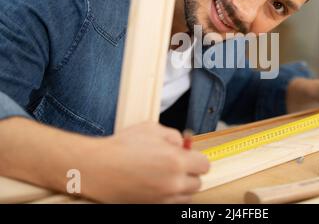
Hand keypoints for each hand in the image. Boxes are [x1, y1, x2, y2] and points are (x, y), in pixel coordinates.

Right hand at [82, 122, 209, 202]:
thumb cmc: (122, 146)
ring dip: (181, 186)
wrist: (98, 167)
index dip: (196, 158)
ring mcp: (163, 198)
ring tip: (166, 175)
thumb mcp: (152, 129)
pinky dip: (169, 196)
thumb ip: (174, 135)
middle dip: (190, 173)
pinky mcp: (152, 206)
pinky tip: (158, 185)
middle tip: (176, 165)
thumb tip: (183, 144)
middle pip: (198, 183)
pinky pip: (171, 203)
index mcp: (176, 161)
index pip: (204, 165)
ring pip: (186, 196)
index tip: (189, 156)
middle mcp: (173, 183)